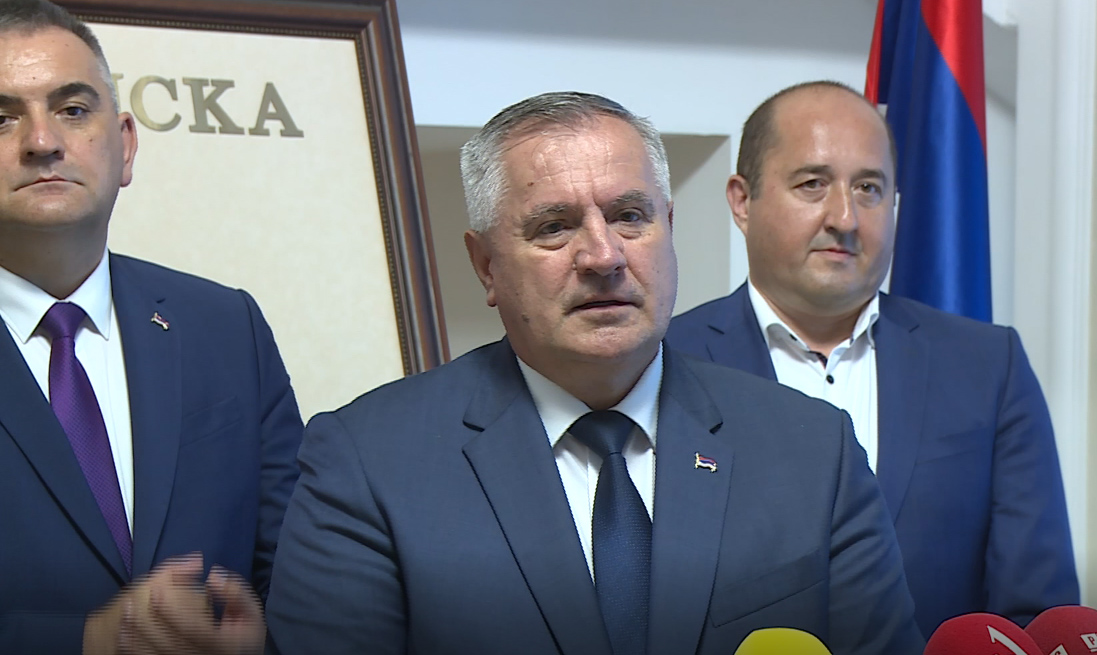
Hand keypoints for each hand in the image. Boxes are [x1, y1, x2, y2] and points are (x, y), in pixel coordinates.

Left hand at [83, 553, 264, 654]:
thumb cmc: (244, 634)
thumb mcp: (251, 612)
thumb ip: (236, 594)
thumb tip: (212, 577)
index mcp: (222, 643)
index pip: (193, 628)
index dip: (173, 610)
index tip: (156, 591)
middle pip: (169, 642)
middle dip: (147, 621)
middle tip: (132, 600)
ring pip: (156, 653)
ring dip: (137, 634)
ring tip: (126, 612)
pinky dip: (134, 647)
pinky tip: (125, 632)